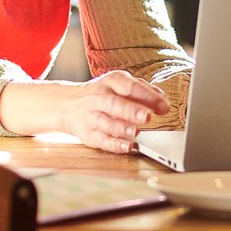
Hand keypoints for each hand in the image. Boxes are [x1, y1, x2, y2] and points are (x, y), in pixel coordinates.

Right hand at [0, 72, 170, 153]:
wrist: (68, 104)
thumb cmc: (102, 95)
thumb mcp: (119, 85)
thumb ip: (142, 90)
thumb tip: (162, 100)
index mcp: (110, 83)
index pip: (129, 86)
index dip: (147, 96)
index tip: (163, 106)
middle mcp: (99, 98)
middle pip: (115, 103)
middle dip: (131, 110)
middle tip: (147, 117)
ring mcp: (91, 116)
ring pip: (106, 122)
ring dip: (122, 128)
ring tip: (136, 133)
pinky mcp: (88, 134)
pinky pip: (101, 140)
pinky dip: (114, 145)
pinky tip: (126, 147)